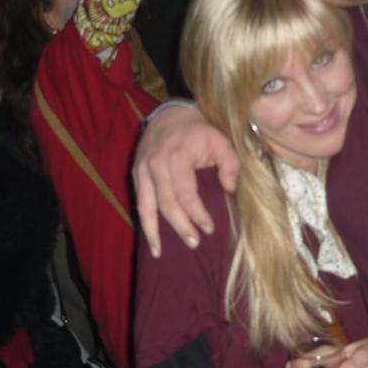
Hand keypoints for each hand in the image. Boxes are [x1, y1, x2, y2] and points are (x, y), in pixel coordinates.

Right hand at [133, 104, 239, 257]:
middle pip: (166, 204)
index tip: (209, 228)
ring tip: (160, 252)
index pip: (186, 193)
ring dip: (154, 231)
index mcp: (177, 157)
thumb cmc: (198, 130)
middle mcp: (156, 165)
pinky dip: (144, 222)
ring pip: (146, 206)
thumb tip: (230, 189)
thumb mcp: (220, 140)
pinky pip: (139, 202)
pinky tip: (150, 240)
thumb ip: (230, 164)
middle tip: (194, 243)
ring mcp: (142, 170)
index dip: (197, 214)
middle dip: (180, 226)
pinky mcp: (136, 174)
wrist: (170, 114)